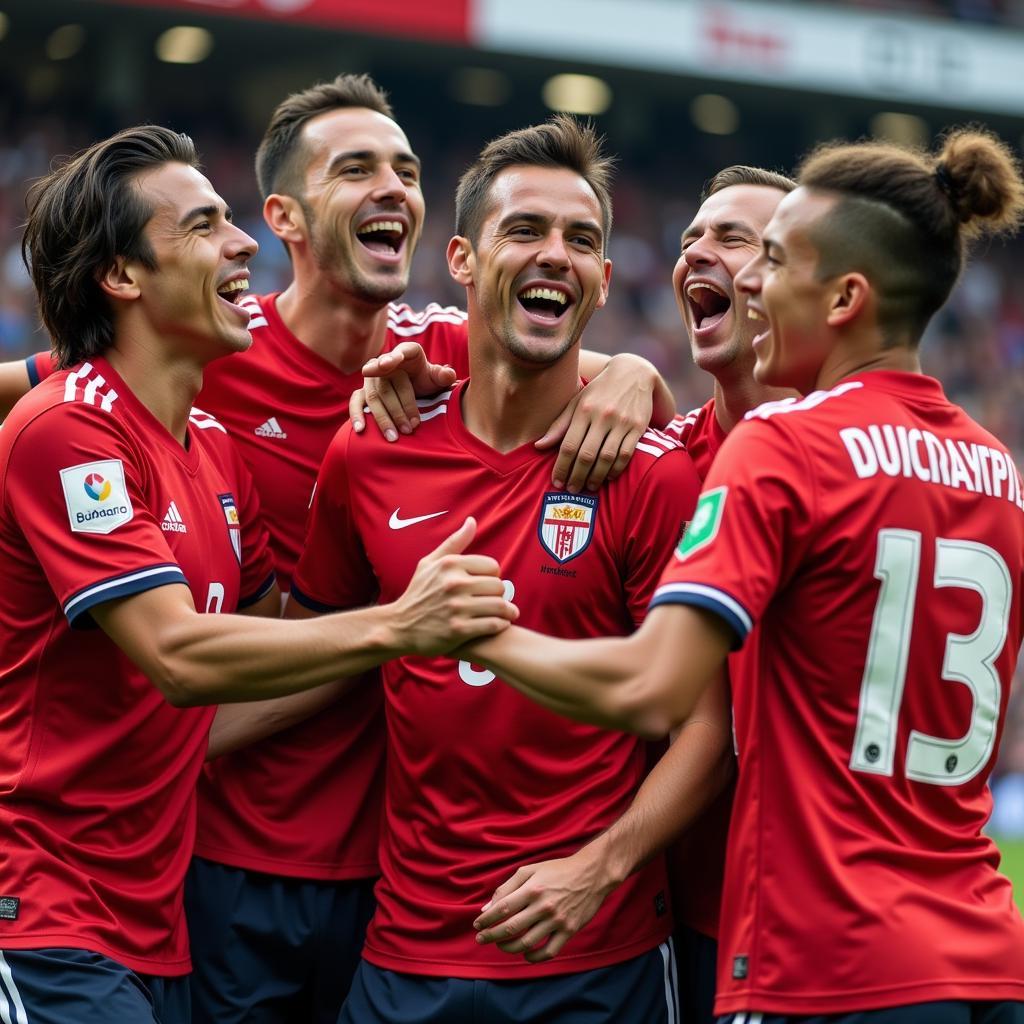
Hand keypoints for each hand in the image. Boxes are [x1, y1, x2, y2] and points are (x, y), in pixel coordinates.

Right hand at [349, 342, 457, 441]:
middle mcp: (385, 362)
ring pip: (374, 397)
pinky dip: (356, 415)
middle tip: (410, 428)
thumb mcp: (437, 378)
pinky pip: (356, 402)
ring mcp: (372, 377)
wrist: (415, 387)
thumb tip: (448, 374)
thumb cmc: (426, 380)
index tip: (387, 363)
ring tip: (393, 436)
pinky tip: (360, 430)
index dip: (393, 358)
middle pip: (388, 385)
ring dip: (383, 418)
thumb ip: (443, 376)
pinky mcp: (364, 391)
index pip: (402, 352)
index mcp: (408, 353)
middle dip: (399, 409)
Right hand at [391, 517, 516, 654]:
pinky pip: (494, 624)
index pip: (492, 566)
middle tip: (494, 600)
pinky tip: (498, 624)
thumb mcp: (429, 563)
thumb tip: (472, 521)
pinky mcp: (459, 630)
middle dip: (499, 594)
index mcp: (450, 565)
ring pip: (499, 605)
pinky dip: (501, 624)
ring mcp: (457, 608)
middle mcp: (454, 584)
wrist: (400, 627)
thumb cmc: (418, 592)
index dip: (493, 576)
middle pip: (498, 586)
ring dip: (505, 611)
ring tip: (504, 613)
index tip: (487, 585)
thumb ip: (454, 542)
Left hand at [472, 842, 617, 962]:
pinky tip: (526, 954)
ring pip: (527, 943)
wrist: (591, 874)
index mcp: (532, 888)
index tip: (477, 926)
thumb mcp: (530, 870)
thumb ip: (507, 887)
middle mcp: (543, 906)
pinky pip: (549, 951)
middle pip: (510, 928)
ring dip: (508, 948)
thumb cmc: (557, 870)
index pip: (502, 908)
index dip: (486, 919)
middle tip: (481, 939)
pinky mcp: (569, 930)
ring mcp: (557, 920)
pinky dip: (534, 957)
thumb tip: (487, 907)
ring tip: (500, 945)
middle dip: (491, 936)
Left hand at [536, 353, 656, 492]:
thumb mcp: (577, 402)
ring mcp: (621, 422)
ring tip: (588, 486)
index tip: (557, 481)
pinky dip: (616, 469)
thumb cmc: (599, 391)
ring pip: (606, 457)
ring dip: (596, 476)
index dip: (561, 466)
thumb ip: (559, 425)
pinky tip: (609, 477)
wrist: (633, 373)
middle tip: (571, 490)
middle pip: (586, 454)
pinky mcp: (637, 427)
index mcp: (583, 410)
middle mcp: (601, 416)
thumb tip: (538, 446)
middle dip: (577, 476)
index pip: (569, 445)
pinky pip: (626, 454)